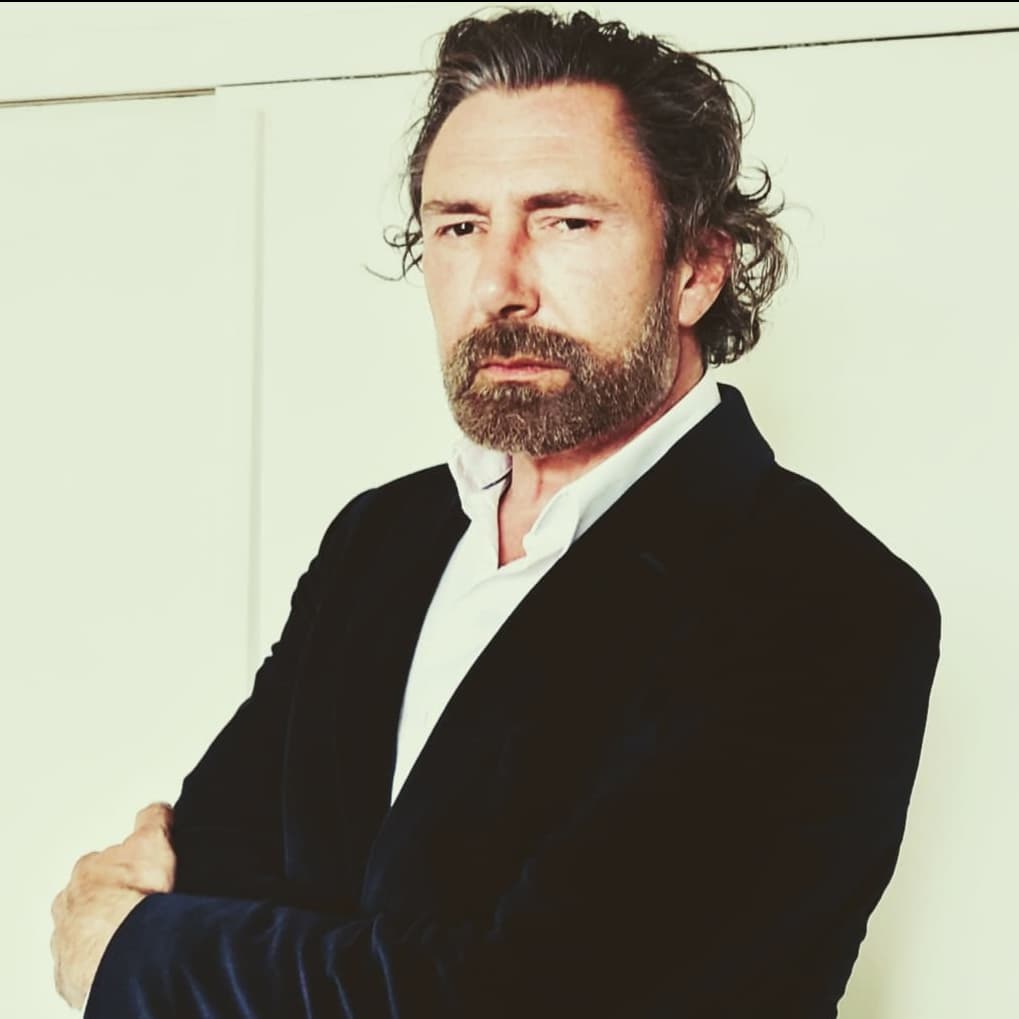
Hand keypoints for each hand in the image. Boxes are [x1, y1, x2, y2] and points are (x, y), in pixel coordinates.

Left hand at [51, 803, 176, 1009]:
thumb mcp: (152, 842)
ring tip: (137, 935)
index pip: (104, 860)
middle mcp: (69, 903)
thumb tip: (158, 808)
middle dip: (112, 899)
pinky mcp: (72, 972)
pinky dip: (104, 962)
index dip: (126, 866)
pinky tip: (126, 959)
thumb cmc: (134, 896)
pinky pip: (87, 966)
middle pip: (91, 897)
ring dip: (106, 932)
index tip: (138, 873)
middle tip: (141, 906)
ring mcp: (68, 938)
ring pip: (86, 931)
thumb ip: (153, 820)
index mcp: (87, 870)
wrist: (121, 950)